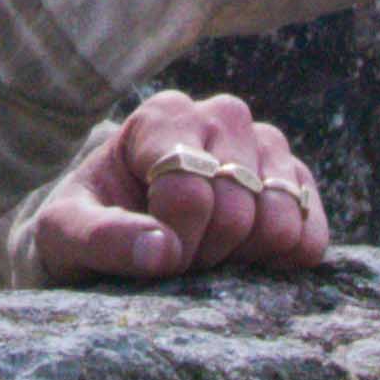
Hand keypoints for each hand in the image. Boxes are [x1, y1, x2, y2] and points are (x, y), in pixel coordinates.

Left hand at [30, 89, 330, 279]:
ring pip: (282, 215)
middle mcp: (220, 116)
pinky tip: (253, 263)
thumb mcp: (65, 234)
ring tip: (212, 257)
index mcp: (162, 116)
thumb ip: (103, 238)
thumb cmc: (84, 226)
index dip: (173, 242)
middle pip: (237, 206)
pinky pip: (313, 229)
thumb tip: (162, 251)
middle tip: (180, 260)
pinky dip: (288, 258)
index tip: (153, 258)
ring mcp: (265, 144)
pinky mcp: (295, 179)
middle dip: (206, 252)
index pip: (188, 189)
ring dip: (247, 257)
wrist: (113, 233)